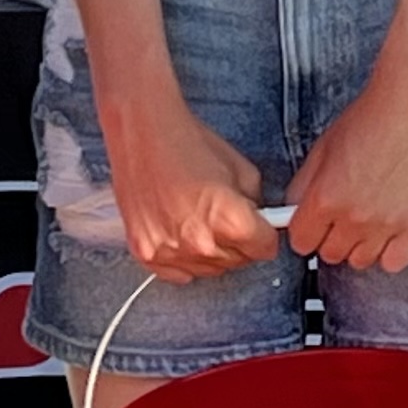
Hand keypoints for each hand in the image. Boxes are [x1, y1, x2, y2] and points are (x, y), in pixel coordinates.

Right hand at [101, 98, 274, 282]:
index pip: (265, 250)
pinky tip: (183, 232)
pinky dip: (185, 258)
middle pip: (238, 262)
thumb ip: (257, 204)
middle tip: (229, 218)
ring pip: (210, 270)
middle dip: (240, 242)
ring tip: (202, 219)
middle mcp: (199, 242)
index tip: (261, 228)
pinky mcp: (145, 254)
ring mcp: (170, 251)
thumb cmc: (187, 144)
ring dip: (213, 252)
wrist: (142, 134)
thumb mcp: (242, 169)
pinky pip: (179, 273)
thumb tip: (260, 222)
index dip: (266, 234)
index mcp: (229, 220)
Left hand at [282, 56, 407, 274]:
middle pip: (330, 255)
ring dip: (358, 246)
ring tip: (365, 221)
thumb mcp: (321, 149)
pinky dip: (388, 252)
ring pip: (360, 262)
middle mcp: (354, 218)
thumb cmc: (369, 119)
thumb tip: (294, 211)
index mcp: (325, 199)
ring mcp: (386, 225)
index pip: (301, 243)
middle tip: (341, 215)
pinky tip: (387, 233)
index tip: (313, 223)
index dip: (305, 231)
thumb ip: (303, 186)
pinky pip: (394, 262)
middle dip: (330, 237)